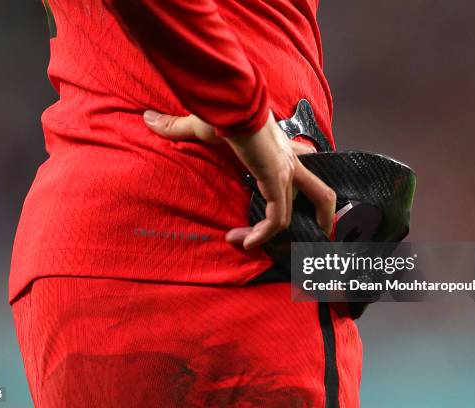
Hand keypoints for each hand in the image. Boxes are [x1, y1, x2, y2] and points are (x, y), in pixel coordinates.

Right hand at [143, 110, 335, 248]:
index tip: (282, 199)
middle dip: (325, 215)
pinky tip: (245, 242)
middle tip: (319, 235)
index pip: (302, 165)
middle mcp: (288, 161)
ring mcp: (285, 171)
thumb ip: (176, 127)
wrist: (231, 101)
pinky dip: (263, 234)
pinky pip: (276, 218)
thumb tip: (149, 120)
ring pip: (296, 211)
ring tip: (249, 245)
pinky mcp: (275, 181)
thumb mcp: (199, 124)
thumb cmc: (222, 108)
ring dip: (274, 234)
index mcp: (279, 148)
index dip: (301, 183)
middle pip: (320, 191)